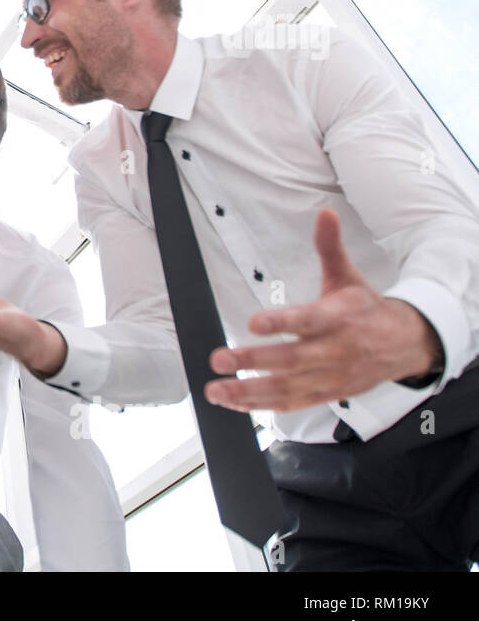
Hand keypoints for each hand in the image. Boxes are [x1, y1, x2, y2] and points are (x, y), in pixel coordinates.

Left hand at [206, 208, 443, 411]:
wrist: (404, 345)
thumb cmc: (366, 311)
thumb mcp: (348, 276)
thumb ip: (330, 248)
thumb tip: (325, 214)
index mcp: (337, 318)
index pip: (307, 320)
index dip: (281, 322)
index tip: (253, 322)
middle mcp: (333, 351)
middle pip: (291, 359)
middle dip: (252, 361)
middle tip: (219, 358)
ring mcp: (328, 377)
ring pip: (287, 387)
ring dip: (248, 391)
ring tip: (216, 389)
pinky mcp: (325, 394)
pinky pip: (291, 403)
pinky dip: (262, 405)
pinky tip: (234, 402)